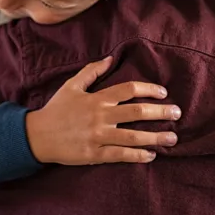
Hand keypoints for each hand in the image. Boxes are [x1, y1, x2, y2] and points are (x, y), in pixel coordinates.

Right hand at [25, 56, 179, 164]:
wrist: (37, 135)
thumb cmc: (56, 109)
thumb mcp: (71, 85)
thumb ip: (91, 71)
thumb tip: (110, 59)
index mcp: (97, 98)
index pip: (129, 90)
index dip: (149, 90)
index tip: (163, 93)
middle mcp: (100, 116)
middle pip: (137, 112)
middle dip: (161, 113)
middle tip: (177, 113)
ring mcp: (98, 136)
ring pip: (133, 137)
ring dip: (156, 137)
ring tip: (173, 138)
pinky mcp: (94, 154)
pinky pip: (120, 156)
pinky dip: (138, 156)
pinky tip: (151, 155)